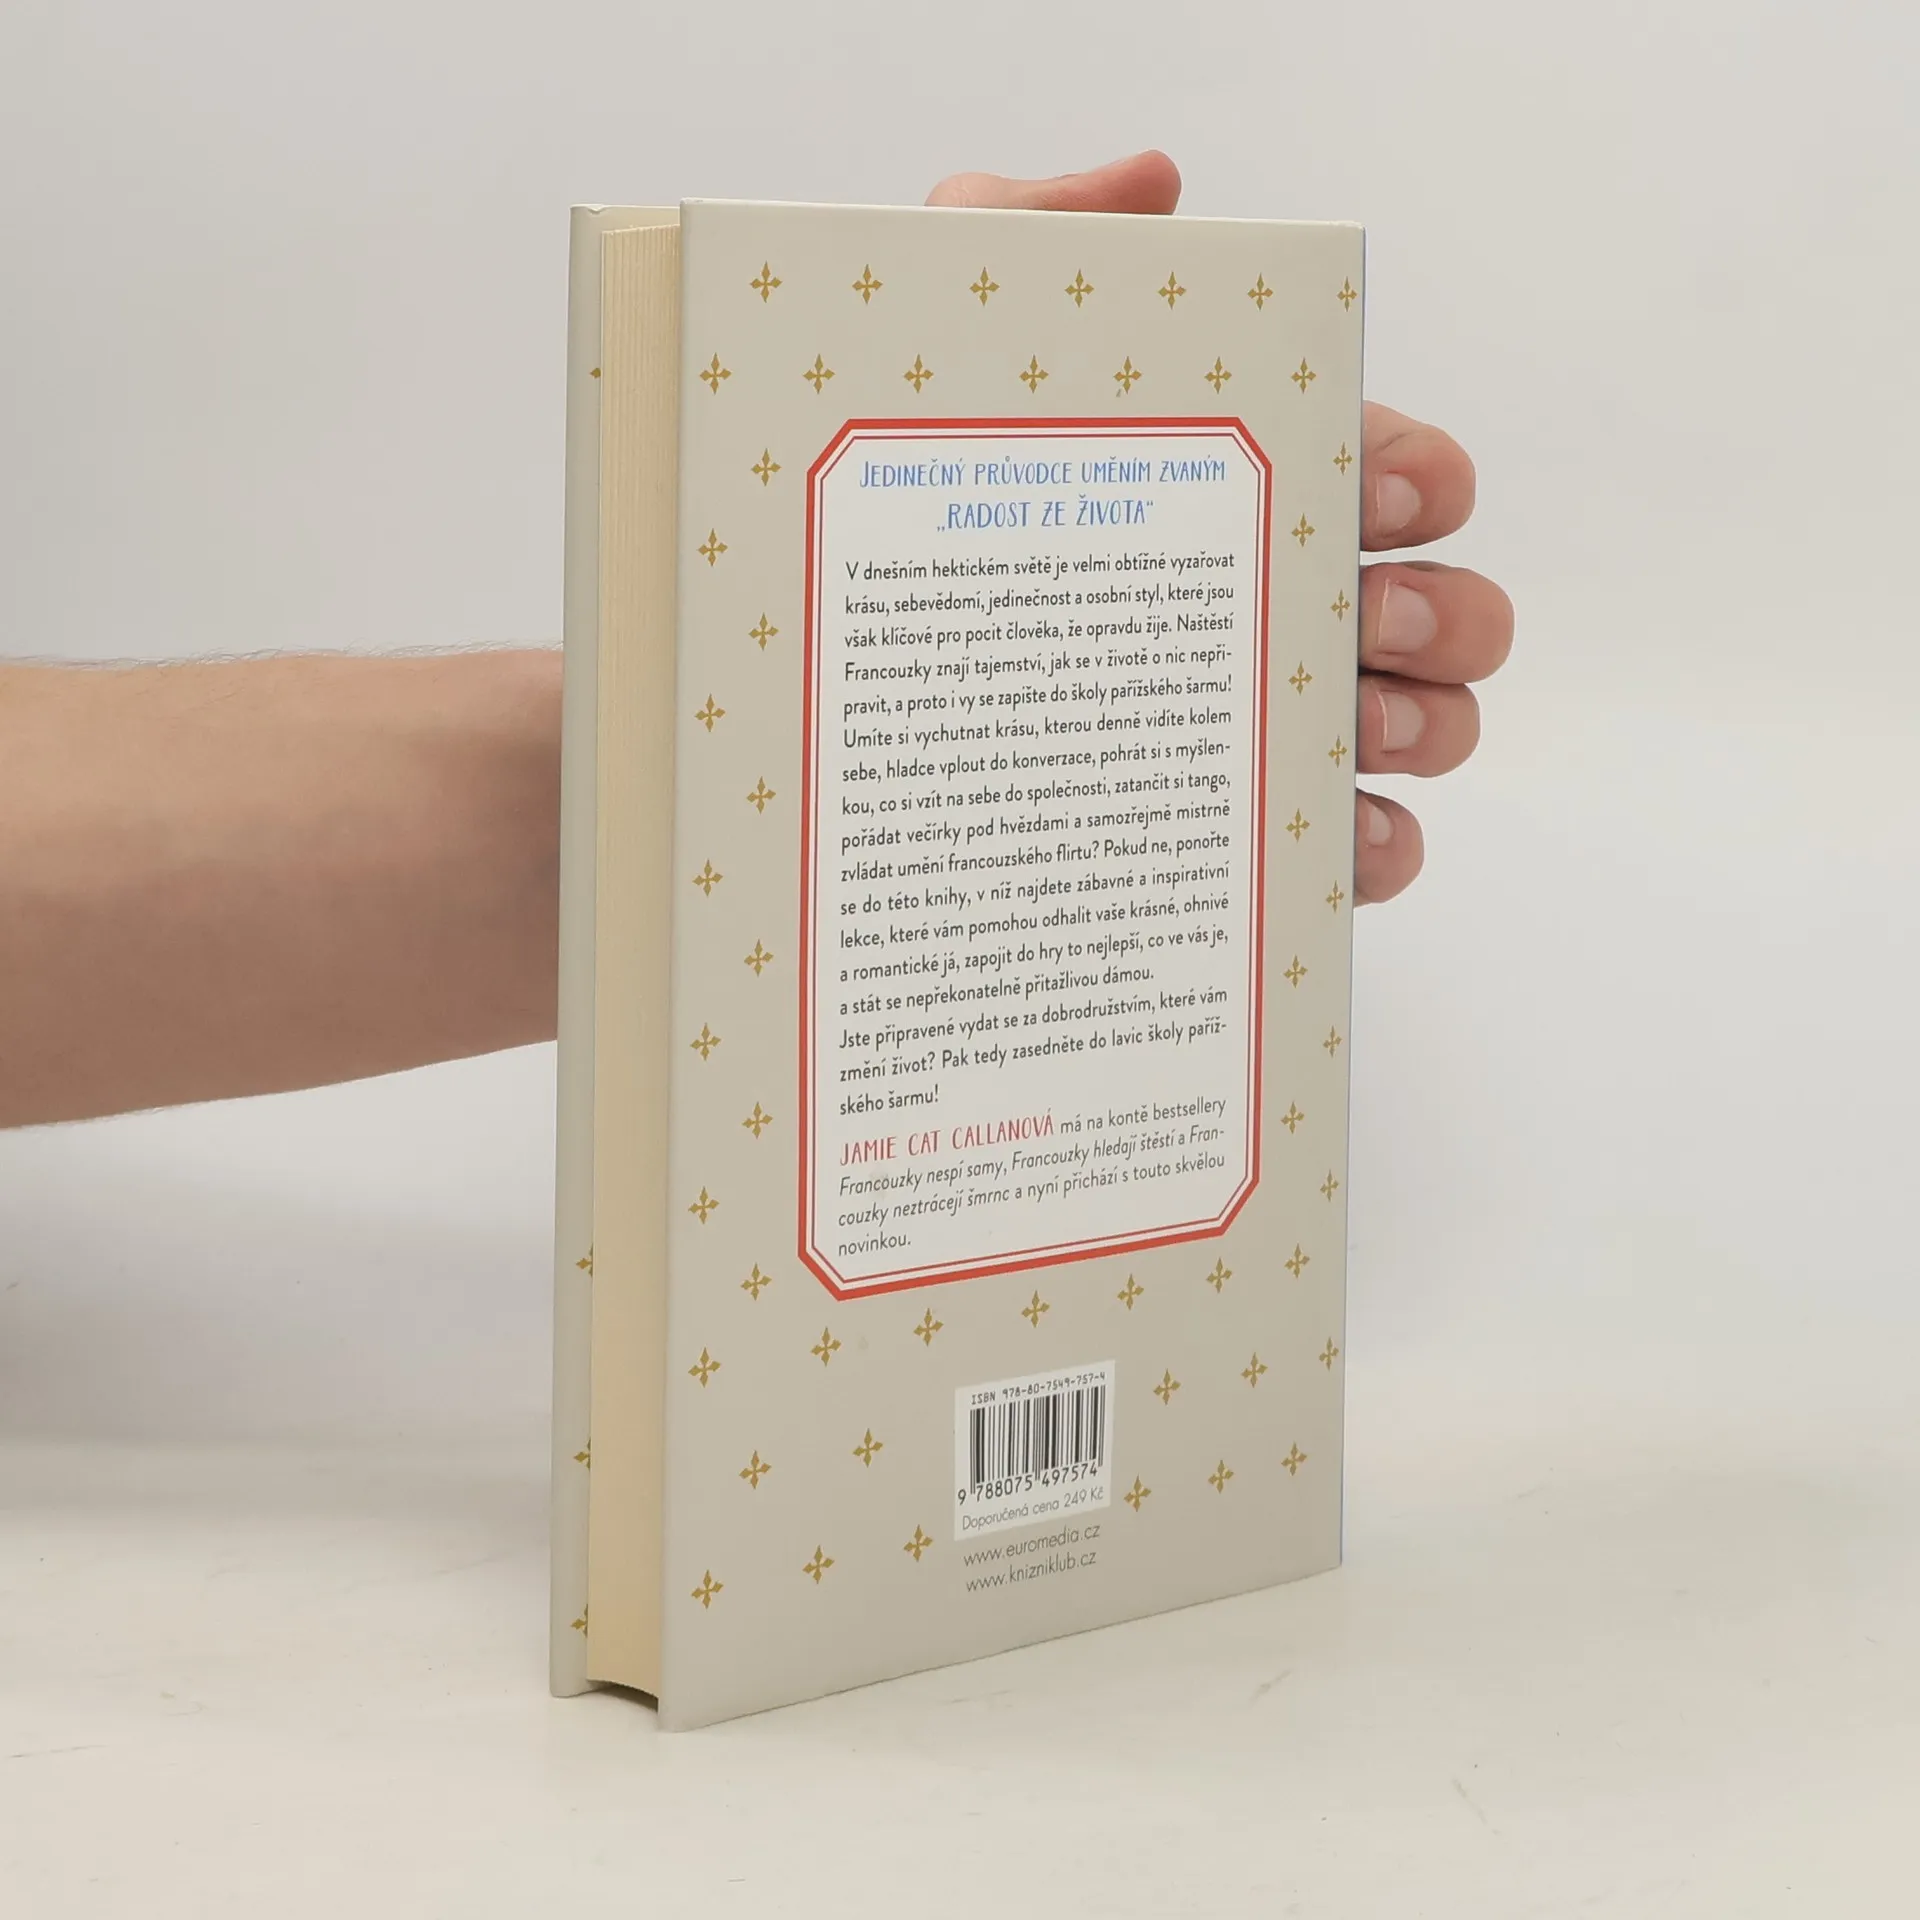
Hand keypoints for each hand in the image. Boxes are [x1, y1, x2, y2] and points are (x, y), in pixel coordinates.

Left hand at [928, 153, 1512, 904]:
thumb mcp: (942, 349)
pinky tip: (1333, 839)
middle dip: (1443, 611)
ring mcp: (1260, 728)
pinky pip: (1358, 855)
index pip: (1396, 473)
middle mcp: (1268, 610)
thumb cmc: (880, 505)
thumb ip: (1040, 233)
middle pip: (1446, 609)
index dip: (1425, 479)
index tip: (1381, 495)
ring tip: (1346, 727)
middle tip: (1362, 619)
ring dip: (1426, 724)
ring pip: (1427, 729)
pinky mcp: (1232, 837)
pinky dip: (1378, 850)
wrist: (798, 660)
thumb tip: (1158, 185)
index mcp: (1238, 496)